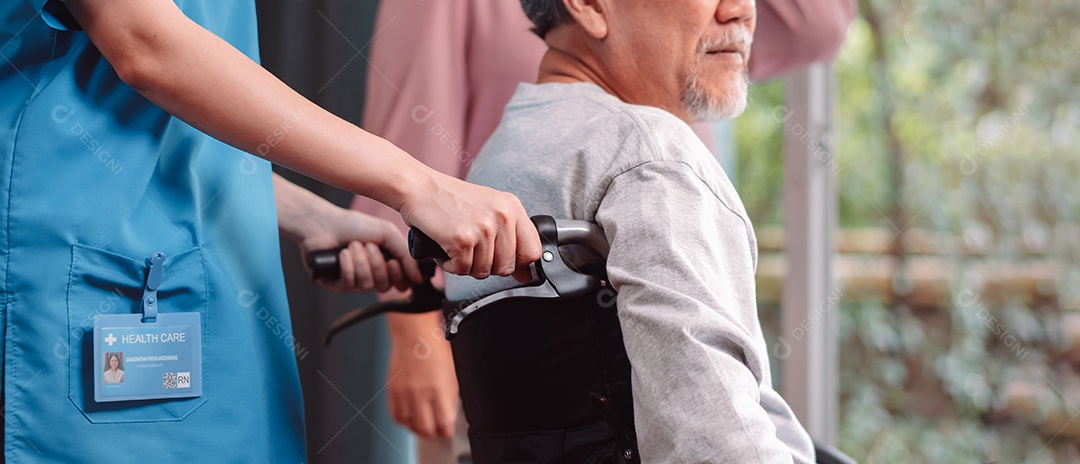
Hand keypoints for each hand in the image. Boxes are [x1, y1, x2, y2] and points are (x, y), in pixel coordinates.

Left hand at [298, 209, 423, 291]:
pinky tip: (343, 254)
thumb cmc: (355, 225)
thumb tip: (419, 277)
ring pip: (367, 285)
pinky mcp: (337, 284)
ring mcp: (355, 280)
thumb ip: (406, 255)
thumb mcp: (388, 234)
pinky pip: (349, 283)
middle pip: (385, 286)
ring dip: (361, 262)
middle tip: (369, 246)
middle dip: (377, 265)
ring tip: (353, 246)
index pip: (401, 283)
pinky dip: (348, 266)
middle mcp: (371, 274)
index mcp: (386, 263)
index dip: (399, 277)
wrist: (325, 223)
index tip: (393, 263)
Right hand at [386, 313, 458, 438]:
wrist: (413, 334)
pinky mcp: (392, 391)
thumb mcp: (452, 373)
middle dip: (433, 434)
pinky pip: (396, 416)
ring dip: (417, 428)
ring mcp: (404, 393)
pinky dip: (403, 420)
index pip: (443, 424)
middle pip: (426, 429)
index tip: (447, 431)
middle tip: (436, 431)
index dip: (446, 431)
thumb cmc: (435, 350)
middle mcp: (420, 394)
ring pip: (409, 425)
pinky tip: (410, 416)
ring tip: (423, 424)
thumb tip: (449, 415)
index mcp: (439, 389)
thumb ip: (450, 397)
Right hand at [399, 173, 540, 282]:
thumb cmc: (449, 199)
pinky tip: (445, 248)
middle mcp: (502, 216)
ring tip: (455, 245)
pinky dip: (449, 265)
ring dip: (465, 265)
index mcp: (512, 208)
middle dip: (486, 266)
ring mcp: (483, 228)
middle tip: (470, 250)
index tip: (506, 263)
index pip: (533, 251)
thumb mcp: (488, 209)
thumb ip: (510, 237)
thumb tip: (526, 273)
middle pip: (507, 267)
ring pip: (484, 271)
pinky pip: (462, 270)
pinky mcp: (462, 239)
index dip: (520, 264)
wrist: (418, 187)